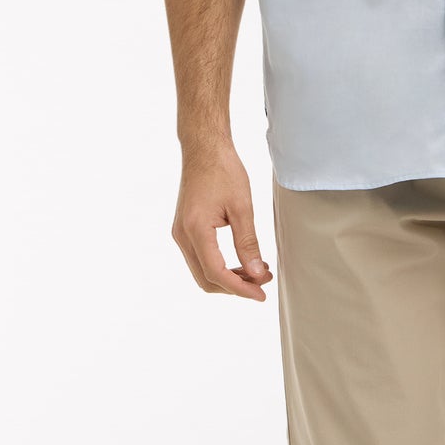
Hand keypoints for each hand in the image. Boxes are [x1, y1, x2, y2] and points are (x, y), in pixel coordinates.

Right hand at [172, 142, 273, 300]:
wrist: (203, 149)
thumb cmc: (223, 170)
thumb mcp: (242, 207)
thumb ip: (248, 243)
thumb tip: (257, 274)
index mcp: (195, 229)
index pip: (216, 273)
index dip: (240, 289)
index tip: (261, 295)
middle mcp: (182, 235)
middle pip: (206, 279)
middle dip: (235, 286)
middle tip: (263, 282)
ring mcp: (180, 233)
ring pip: (202, 271)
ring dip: (229, 277)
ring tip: (258, 271)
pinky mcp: (184, 230)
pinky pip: (200, 258)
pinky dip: (220, 266)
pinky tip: (243, 260)